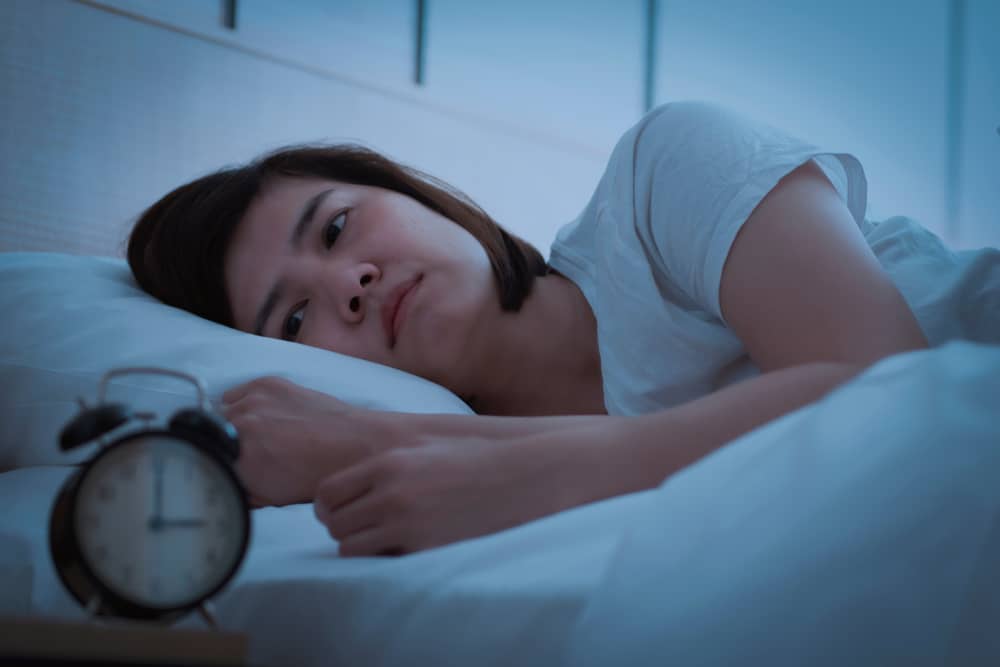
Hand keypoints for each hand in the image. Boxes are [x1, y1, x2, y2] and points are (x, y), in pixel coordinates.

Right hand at [220, 376, 401, 507]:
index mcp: (238, 461)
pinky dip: (245, 402)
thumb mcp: (270, 497)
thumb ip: (237, 490)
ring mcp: (253, 401)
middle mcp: (240, 427)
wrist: (353, 445)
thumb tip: (220, 483)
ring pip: (222, 411)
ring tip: (260, 433)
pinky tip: (266, 414)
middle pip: (211, 435)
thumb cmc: (318, 473)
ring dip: (234, 422)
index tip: (217, 466)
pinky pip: (236, 392)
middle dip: (224, 444)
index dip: (210, 465)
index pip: (203, 461)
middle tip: (247, 452)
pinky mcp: (267, 383)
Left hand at [313, 435, 587, 556]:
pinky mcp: (425, 546)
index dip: (329, 508)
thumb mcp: (429, 443)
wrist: (523, 476)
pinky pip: (382, 561)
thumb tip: (359, 472)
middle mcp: (391, 491)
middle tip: (365, 529)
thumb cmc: (478, 458)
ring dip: (362, 547)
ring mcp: (407, 521)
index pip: (327, 493)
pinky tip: (406, 547)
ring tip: (384, 540)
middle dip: (344, 528)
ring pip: (350, 547)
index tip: (343, 512)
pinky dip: (385, 558)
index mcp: (388, 462)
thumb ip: (390, 457)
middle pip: (334, 524)